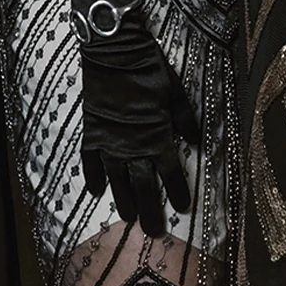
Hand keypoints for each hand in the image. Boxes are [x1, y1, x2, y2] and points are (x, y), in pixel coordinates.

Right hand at [79, 30, 198, 238]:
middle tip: (152, 232)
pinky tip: (96, 192)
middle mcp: (134, 146)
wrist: (115, 53)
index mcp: (158, 137)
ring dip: (123, 200)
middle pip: (143, 186)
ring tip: (128, 218)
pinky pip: (90, 161)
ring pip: (117, 180)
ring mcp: (110, 142)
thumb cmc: (149, 70)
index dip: (177, 192)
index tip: (182, 208)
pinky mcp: (93, 132)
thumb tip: (194, 142)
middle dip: (150, 210)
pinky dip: (93, 177)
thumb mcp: (176, 93)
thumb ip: (185, 120)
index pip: (170, 173)